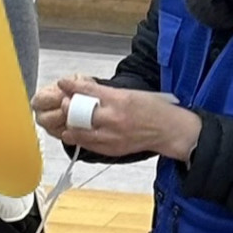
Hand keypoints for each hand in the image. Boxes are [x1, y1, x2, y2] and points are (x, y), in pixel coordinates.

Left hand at [35, 74, 200, 163]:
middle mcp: (113, 118)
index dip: (71, 86)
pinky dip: (79, 138)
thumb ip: (108, 94)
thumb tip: (89, 91)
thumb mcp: (132, 93)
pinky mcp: (112, 149)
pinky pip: (88, 145)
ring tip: (69, 120)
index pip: (88, 91)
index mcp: (119, 100)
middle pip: (79, 112)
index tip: (63, 83)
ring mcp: (112, 136)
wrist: (169, 130)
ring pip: (79, 132)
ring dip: (71, 125)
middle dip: (68, 107)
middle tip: (66, 103)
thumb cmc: (155, 109)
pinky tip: (75, 134)